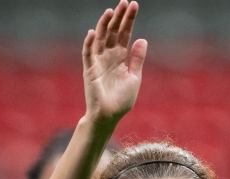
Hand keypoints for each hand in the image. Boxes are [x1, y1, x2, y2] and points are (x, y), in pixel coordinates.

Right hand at [82, 0, 146, 125]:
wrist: (109, 116)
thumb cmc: (121, 100)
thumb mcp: (134, 77)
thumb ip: (137, 59)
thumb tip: (142, 39)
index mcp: (120, 57)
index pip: (124, 34)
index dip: (129, 20)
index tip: (134, 5)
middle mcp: (108, 56)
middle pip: (112, 32)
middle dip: (118, 17)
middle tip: (124, 2)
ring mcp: (98, 62)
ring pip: (100, 39)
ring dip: (103, 25)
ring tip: (110, 11)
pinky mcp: (89, 70)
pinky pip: (87, 54)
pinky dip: (88, 43)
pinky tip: (92, 32)